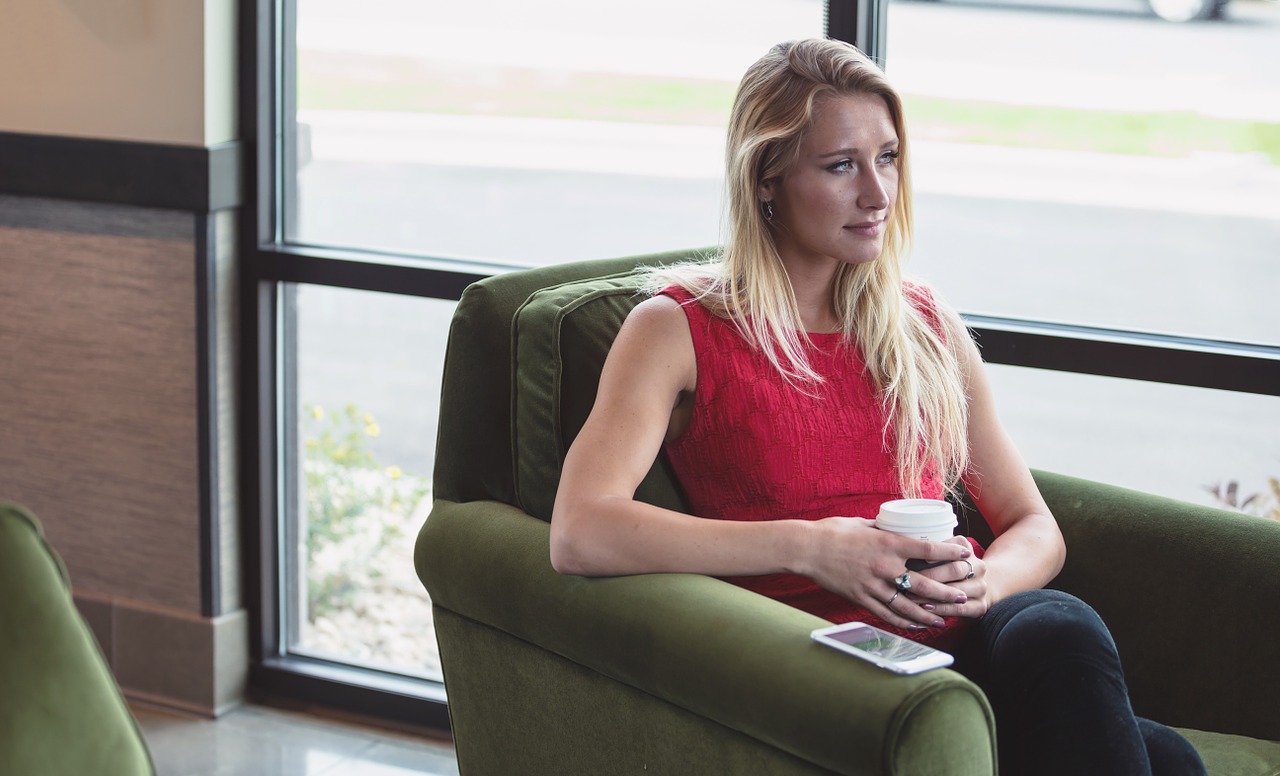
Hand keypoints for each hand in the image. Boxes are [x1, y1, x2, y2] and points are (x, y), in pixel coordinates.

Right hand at [801, 518, 972, 630]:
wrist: (806, 548)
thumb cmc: (833, 531)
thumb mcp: (863, 523)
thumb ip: (884, 528)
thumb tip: (899, 527)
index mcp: (887, 543)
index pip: (927, 550)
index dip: (950, 553)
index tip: (966, 555)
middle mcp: (884, 566)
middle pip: (923, 584)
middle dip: (946, 591)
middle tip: (962, 596)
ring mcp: (872, 585)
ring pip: (907, 605)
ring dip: (928, 614)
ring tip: (943, 619)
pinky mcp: (860, 597)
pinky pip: (886, 613)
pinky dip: (903, 621)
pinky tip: (915, 625)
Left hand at [913, 536, 989, 618]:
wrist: (984, 585)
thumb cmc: (954, 568)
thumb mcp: (948, 555)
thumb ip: (933, 551)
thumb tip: (911, 549)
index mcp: (968, 551)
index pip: (953, 549)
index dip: (938, 553)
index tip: (919, 557)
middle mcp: (979, 568)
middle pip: (955, 570)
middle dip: (930, 576)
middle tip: (908, 580)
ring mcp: (981, 588)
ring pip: (955, 591)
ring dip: (931, 595)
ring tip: (911, 597)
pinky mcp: (980, 606)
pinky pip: (959, 608)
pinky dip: (941, 609)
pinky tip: (926, 608)